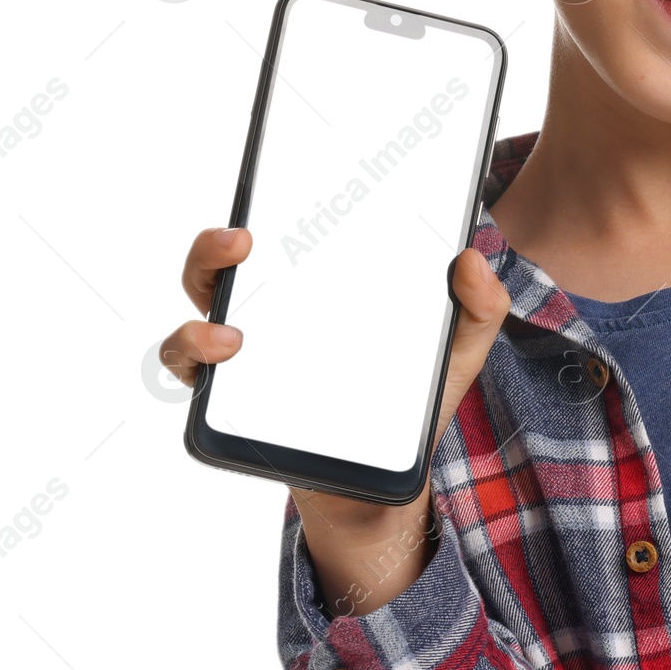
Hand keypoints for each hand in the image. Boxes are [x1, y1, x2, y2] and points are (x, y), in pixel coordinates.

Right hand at [162, 226, 510, 609]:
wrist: (386, 482)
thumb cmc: (413, 402)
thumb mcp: (457, 351)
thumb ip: (479, 306)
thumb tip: (471, 259)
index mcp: (322, 290)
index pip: (286, 237)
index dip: (273, 205)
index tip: (283, 187)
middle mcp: (274, 315)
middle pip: (223, 267)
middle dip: (213, 246)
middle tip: (239, 240)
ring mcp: (249, 358)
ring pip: (197, 319)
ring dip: (197, 315)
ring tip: (230, 333)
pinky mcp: (233, 402)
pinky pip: (191, 374)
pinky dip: (192, 359)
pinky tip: (223, 359)